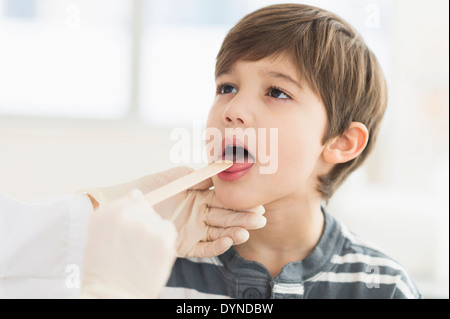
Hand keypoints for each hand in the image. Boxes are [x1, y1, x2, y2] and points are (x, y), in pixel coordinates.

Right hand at [80, 190, 176, 298]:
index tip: (127, 234)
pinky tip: (152, 255)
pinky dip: (164, 241)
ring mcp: (146, 225)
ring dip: (154, 233)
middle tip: (133, 247)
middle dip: (143, 224)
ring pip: (157, 220)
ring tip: (141, 254)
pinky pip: (168, 230)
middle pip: (147, 209)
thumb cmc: (104, 267)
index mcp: (107, 213)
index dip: (132, 217)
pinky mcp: (163, 237)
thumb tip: (138, 194)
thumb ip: (116, 209)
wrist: (113, 295)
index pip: (133, 199)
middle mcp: (126, 215)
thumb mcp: (98, 233)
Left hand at [81, 166, 265, 257]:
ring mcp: (194, 230)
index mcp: (201, 197)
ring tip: (246, 232)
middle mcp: (201, 214)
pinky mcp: (185, 245)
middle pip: (226, 217)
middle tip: (260, 219)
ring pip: (219, 233)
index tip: (256, 202)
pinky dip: (216, 246)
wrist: (128, 205)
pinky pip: (204, 247)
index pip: (226, 200)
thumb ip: (198, 177)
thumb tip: (221, 171)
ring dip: (234, 232)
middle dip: (243, 218)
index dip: (241, 202)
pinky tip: (227, 241)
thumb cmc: (151, 186)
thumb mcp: (176, 177)